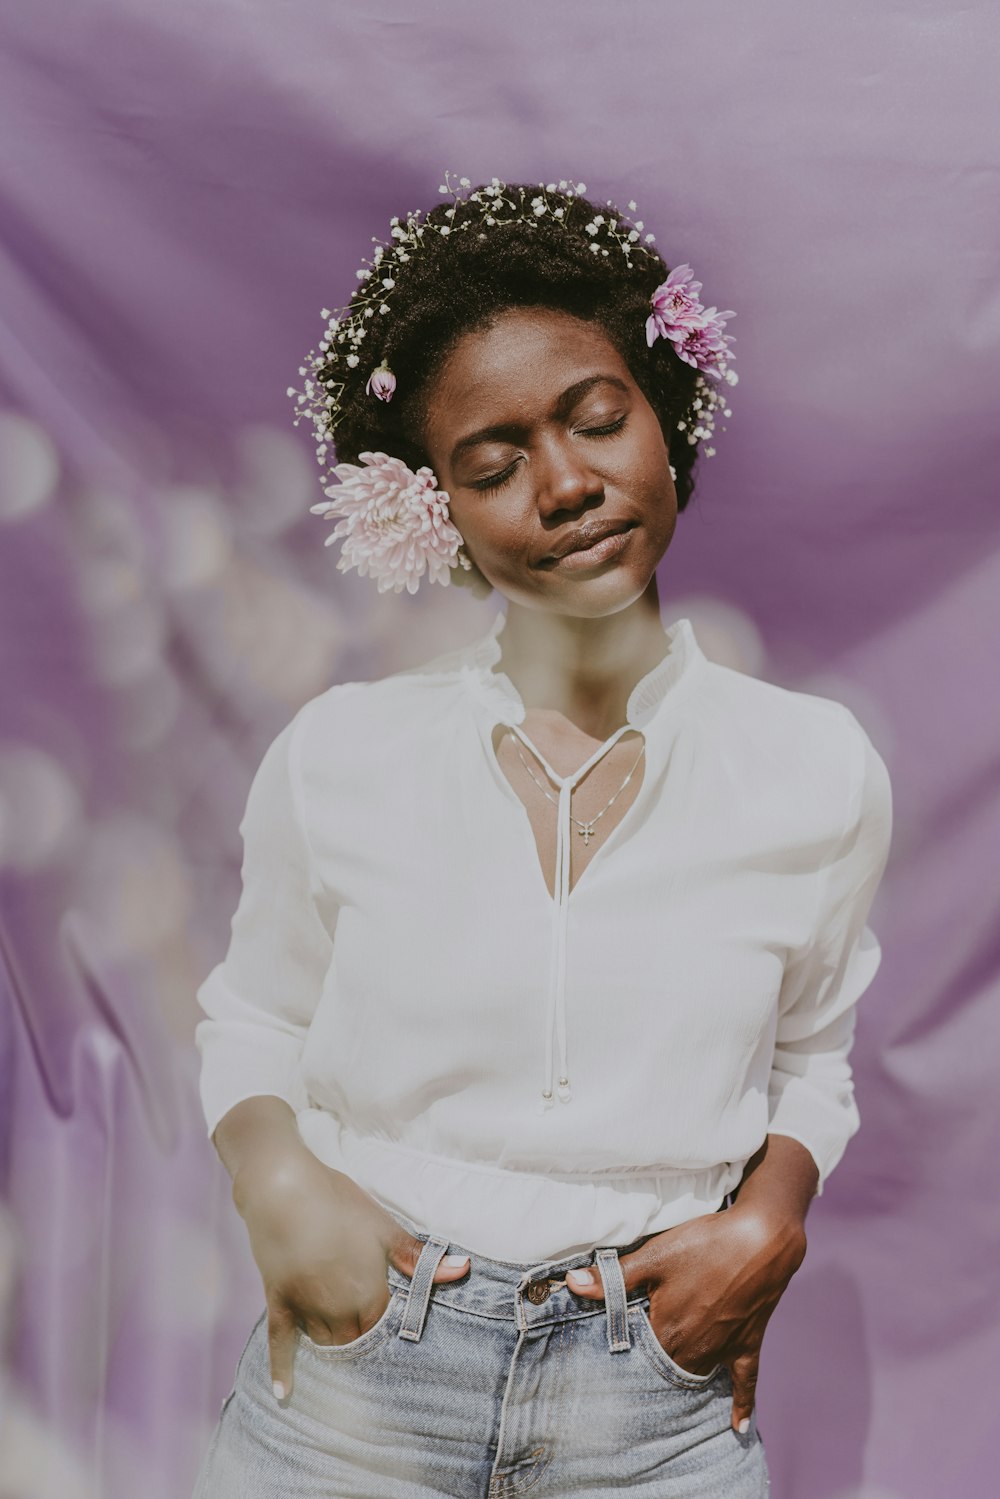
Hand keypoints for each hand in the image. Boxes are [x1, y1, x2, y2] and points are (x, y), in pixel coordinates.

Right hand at [234, 1146, 468, 1402]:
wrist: (284, 1186)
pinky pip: (279, 1342)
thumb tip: (465, 1270)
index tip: (400, 1352)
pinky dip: (282, 1369)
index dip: (390, 1338)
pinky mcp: (278, 1300)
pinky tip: (284, 1395)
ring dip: (334, 1356)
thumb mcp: (383, 1227)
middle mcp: (337, 1308)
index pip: (384, 1331)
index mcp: (368, 1292)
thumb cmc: (339, 1202)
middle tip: (374, 1367)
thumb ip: (419, 1258)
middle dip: (364, 1352)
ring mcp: (305, 1307)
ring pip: (324, 1345)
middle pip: (354, 1344)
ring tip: (345, 1377)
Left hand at [566, 1203, 805, 1432]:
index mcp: (668, 1331)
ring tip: (666, 1401)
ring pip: (698, 1376)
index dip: (623, 1360)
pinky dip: (741, 1404)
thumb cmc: (704, 1245)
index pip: (638, 1358)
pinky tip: (738, 1427)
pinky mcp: (749, 1343)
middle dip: (651, 1375)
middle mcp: (696, 1349)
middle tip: (631, 1387)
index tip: (606, 1372)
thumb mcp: (654, 1256)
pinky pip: (745, 1381)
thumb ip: (614, 1277)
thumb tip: (571, 1284)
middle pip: (667, 1370)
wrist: (761, 1240)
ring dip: (683, 1384)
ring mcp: (724, 1349)